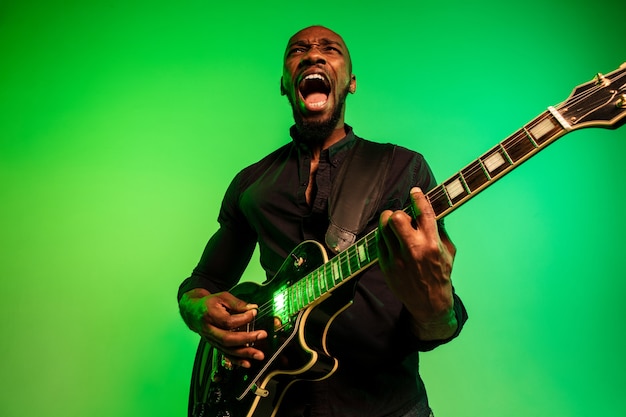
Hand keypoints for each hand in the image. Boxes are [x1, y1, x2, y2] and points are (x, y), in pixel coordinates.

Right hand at [179, 288, 267, 367]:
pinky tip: (248, 363)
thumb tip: (253, 308)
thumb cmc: (209, 303)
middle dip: (246, 339)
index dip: (243, 318)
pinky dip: (237, 361)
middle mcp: (209, 330)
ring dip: (244, 353)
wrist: (193, 312)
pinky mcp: (214, 345)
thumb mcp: (222, 297)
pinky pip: (225, 355)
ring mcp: (211, 340)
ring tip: (259, 355)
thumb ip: (238, 303)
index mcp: (210, 315)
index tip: (254, 313)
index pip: (227, 321)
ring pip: (227, 349)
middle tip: (262, 335)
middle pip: (227, 338)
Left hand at [377, 187, 456, 339]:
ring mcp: (397, 259)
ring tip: (396, 228)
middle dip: (398, 212)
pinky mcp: (385, 265)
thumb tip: (432, 208)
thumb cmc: (440, 274)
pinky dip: (385, 237)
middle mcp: (413, 250)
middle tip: (403, 218)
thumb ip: (440, 230)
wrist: (429, 303)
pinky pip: (379, 241)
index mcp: (432, 245)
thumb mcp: (448, 251)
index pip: (423, 214)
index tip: (415, 192)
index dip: (418, 198)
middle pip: (396, 218)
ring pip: (384, 227)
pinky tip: (392, 241)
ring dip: (389, 223)